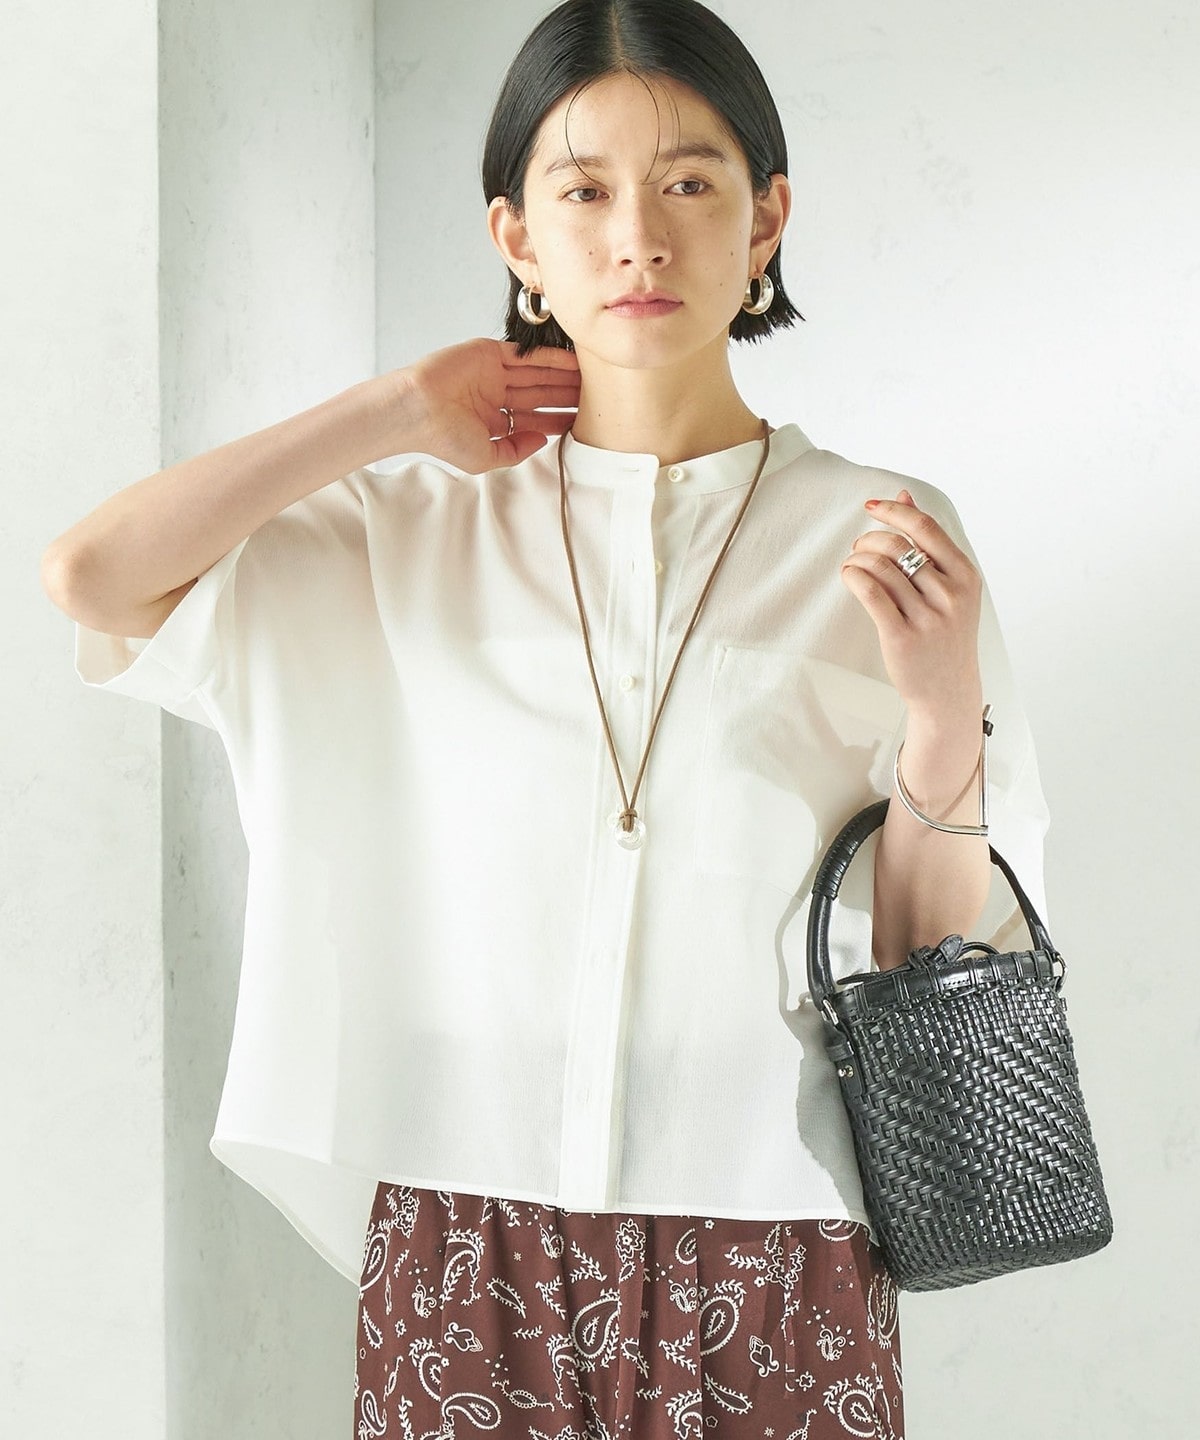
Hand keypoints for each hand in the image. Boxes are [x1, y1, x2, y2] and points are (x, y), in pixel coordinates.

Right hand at [386, 337, 579, 473]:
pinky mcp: (489, 353)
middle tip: (596, 397)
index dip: (559, 420)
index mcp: (494, 421)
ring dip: (563, 376)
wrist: (417, 409)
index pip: (535, 419)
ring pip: (537, 374)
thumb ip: (516, 451)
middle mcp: (496, 395)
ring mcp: (494, 373)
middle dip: (567, 396)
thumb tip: (543, 440)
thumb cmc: (442, 438)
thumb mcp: (485, 458)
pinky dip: (548, 357)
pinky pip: (525, 355)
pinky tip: (571, 362)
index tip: (584, 423)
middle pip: (541, 394)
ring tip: (590, 379)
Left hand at [840, 489, 982, 722]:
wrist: (948, 691)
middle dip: (869, 540)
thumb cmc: (945, 634)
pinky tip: (849, 577)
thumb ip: (930, 543)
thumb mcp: (949, 587)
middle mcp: (950, 594)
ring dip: (857, 559)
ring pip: (880, 567)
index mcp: (965, 576)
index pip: (926, 528)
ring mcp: (928, 617)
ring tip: (852, 566)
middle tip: (859, 549)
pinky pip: (870, 592)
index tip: (871, 507)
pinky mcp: (902, 637)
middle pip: (898, 546)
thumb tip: (906, 496)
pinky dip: (853, 577)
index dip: (894, 511)